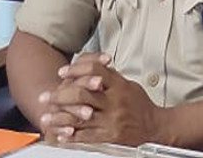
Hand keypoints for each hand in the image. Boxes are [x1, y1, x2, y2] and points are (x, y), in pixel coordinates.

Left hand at [38, 53, 165, 145]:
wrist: (155, 127)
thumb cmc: (141, 106)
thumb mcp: (129, 86)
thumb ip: (112, 78)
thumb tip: (94, 67)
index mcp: (120, 86)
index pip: (95, 70)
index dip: (77, 69)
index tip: (63, 72)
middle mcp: (115, 102)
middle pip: (82, 94)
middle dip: (59, 96)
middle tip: (46, 97)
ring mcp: (111, 120)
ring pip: (79, 117)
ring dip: (59, 118)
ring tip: (46, 117)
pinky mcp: (110, 136)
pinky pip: (86, 136)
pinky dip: (71, 135)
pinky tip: (61, 133)